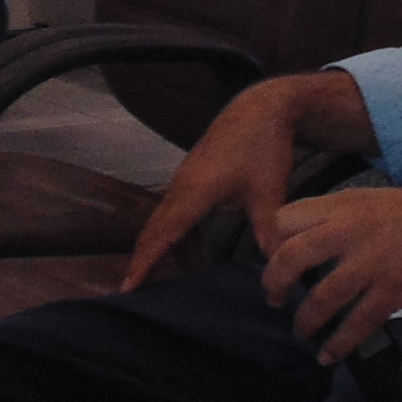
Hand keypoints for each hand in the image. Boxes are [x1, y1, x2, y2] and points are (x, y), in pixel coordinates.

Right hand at [120, 72, 332, 291]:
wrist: (261, 107)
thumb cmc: (264, 146)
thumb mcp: (270, 191)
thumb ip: (268, 232)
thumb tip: (275, 266)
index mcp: (194, 192)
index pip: (162, 236)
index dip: (144, 264)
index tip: (126, 289)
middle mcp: (181, 187)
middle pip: (153, 230)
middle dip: (140, 261)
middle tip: (128, 294)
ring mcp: (183, 180)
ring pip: (161, 221)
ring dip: (155, 249)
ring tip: (149, 279)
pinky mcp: (191, 177)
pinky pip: (172, 212)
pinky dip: (170, 234)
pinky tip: (184, 253)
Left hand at [259, 182, 401, 362]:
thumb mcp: (374, 200)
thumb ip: (340, 220)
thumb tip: (308, 250)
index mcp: (344, 204)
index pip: (285, 220)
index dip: (270, 244)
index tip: (271, 261)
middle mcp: (351, 229)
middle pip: (290, 257)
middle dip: (274, 284)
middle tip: (275, 299)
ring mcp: (373, 260)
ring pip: (320, 297)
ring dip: (305, 321)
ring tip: (303, 330)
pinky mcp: (395, 288)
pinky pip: (356, 323)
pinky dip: (337, 344)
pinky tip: (328, 355)